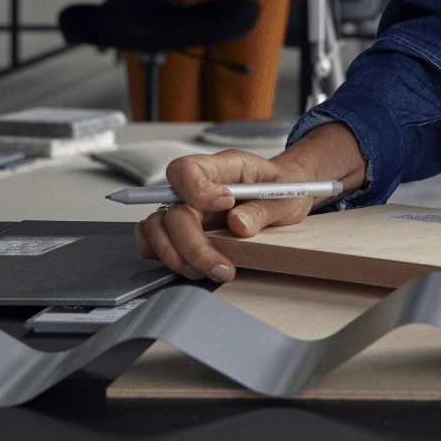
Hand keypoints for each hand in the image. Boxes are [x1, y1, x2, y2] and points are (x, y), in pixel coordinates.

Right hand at [135, 125, 367, 282]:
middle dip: (193, 245)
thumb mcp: (286, 198)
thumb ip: (263, 209)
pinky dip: (167, 257)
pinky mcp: (180, 230)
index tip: (224, 205)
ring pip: (155, 229)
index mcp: (221, 167)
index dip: (196, 189)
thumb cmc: (282, 190)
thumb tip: (238, 225)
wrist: (284, 197)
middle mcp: (195, 188)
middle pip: (172, 211)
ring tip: (210, 272)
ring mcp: (184, 209)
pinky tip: (194, 268)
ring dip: (177, 256)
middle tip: (223, 268)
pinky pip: (154, 241)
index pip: (187, 169)